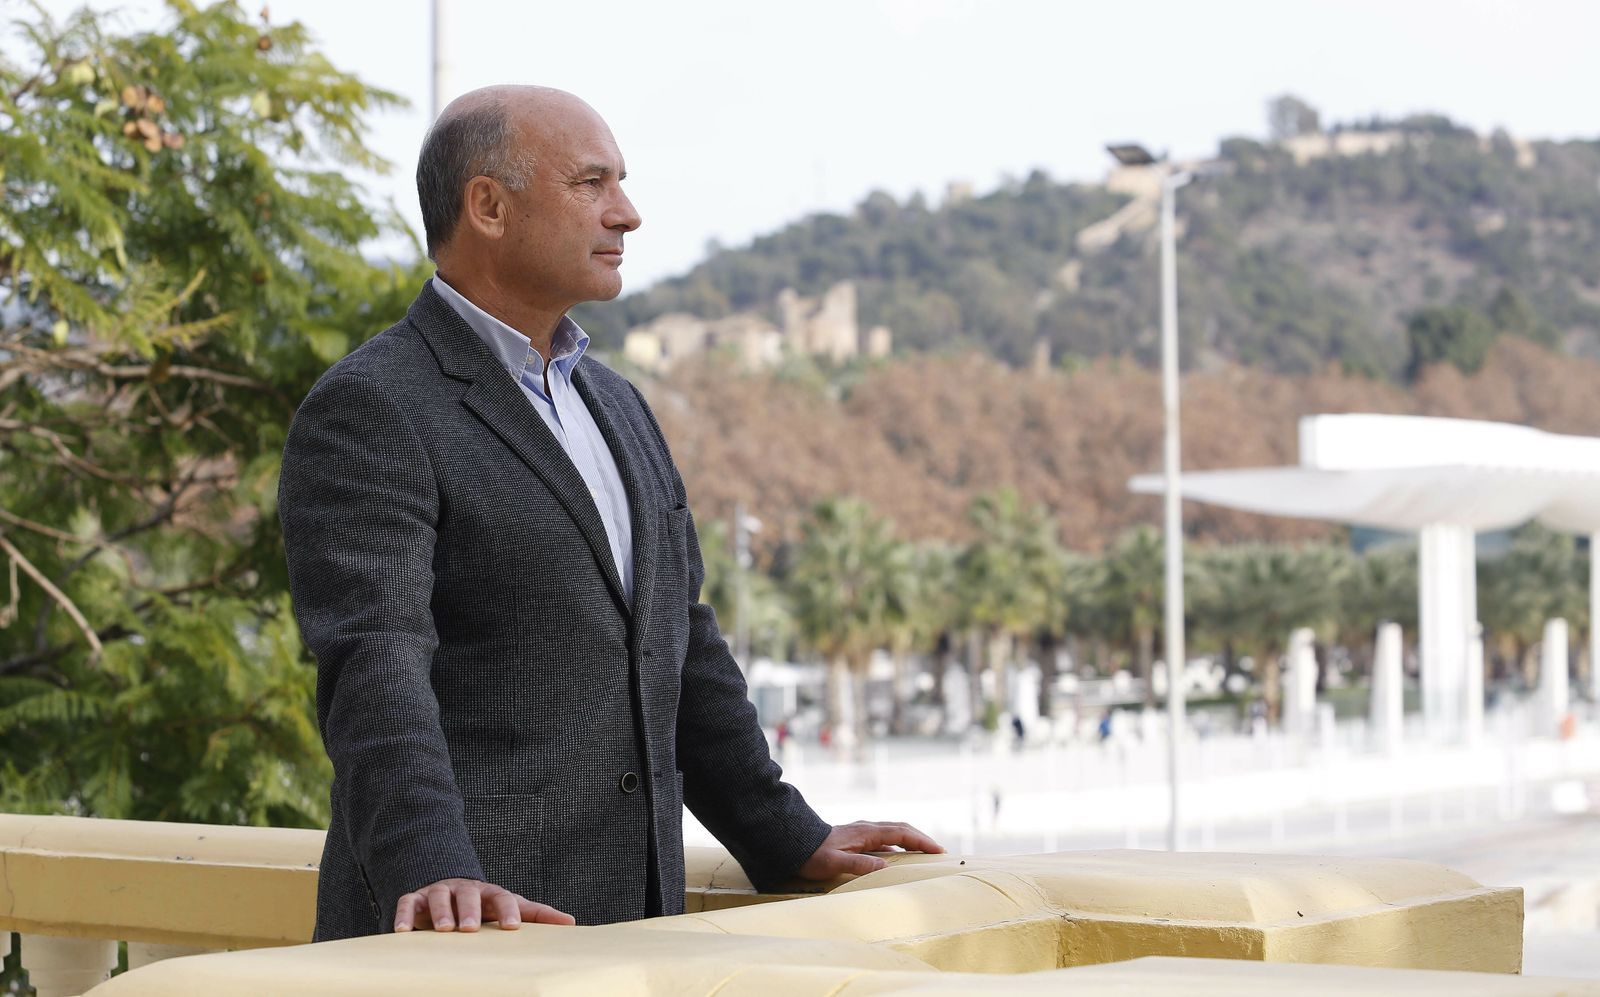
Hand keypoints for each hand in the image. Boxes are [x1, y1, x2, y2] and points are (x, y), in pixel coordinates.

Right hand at [393, 878, 575, 932]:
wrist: (450, 889)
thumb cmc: (485, 905)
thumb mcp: (510, 907)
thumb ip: (538, 914)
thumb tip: (572, 922)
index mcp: (491, 893)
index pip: (503, 898)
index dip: (508, 911)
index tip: (512, 928)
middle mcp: (465, 890)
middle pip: (469, 896)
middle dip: (470, 911)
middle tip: (470, 928)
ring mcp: (439, 892)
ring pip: (439, 897)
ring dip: (441, 912)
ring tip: (444, 930)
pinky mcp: (415, 899)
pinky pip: (407, 902)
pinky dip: (403, 915)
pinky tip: (402, 931)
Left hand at [796, 820, 944, 879]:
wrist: (794, 843)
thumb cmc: (813, 855)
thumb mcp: (835, 863)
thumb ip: (859, 864)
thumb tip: (884, 867)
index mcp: (866, 832)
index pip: (901, 833)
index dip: (921, 841)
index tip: (938, 850)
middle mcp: (867, 827)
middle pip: (901, 828)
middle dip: (921, 838)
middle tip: (938, 850)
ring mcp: (862, 831)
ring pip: (894, 830)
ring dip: (911, 838)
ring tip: (925, 851)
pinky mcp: (857, 836)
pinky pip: (885, 836)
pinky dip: (899, 841)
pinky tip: (900, 853)